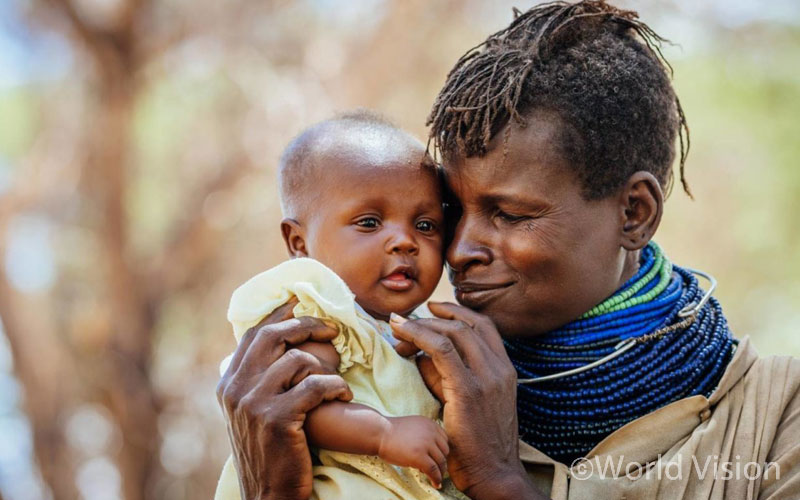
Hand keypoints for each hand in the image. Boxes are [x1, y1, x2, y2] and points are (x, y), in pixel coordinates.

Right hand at [216, 298, 352, 499]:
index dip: (279, 315)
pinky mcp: (277, 419)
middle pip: (272, 336)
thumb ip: (258, 382)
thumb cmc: (271, 453)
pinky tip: (345, 394)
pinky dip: (336, 385)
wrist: (268, 496)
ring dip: (326, 366)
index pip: (252, 335)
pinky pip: (315, 385)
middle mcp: (235, 389)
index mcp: (228, 384)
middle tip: (332, 328)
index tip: (301, 302)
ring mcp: (253, 403)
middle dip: (305, 325)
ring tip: (339, 379)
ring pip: (297, 360)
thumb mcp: (252, 414)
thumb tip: (277, 347)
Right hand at [377, 415, 448, 488]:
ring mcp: (426, 444)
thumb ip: (425, 434)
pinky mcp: (420, 456)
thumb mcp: (414, 427)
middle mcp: (431, 432)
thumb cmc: (392, 432)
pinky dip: (436, 478)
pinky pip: (433, 470)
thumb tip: (434, 452)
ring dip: (439, 472)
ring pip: (441, 462)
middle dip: (441, 461)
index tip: (437, 459)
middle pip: (445, 451)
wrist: (379, 433)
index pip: (444, 440)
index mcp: (430, 424)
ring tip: (434, 477)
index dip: (441, 451)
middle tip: (435, 469)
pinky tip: (435, 483)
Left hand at [391, 302, 544, 499]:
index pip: (483, 325)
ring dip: (421, 325)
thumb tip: (422, 355)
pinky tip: (402, 336)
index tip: (432, 309)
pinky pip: (441, 351)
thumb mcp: (468, 401)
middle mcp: (500, 368)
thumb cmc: (477, 443)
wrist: (494, 473)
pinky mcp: (469, 391)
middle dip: (431, 319)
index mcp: (505, 369)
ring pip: (452, 333)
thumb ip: (448, 375)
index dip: (457, 312)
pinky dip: (419, 337)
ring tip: (397, 329)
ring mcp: (487, 378)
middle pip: (465, 325)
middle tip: (404, 325)